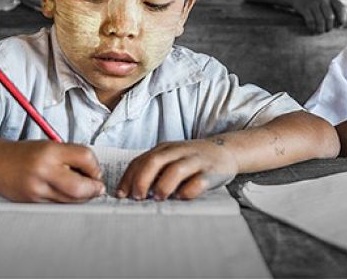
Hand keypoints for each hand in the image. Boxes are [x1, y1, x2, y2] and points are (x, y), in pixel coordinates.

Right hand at [0, 140, 104, 202]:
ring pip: (71, 200)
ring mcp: (37, 189)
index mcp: (50, 151)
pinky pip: (58, 205)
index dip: (95, 166)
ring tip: (83, 190)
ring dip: (83, 197)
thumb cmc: (24, 154)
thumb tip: (94, 172)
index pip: (85, 157)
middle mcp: (43, 170)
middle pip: (81, 187)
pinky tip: (66, 193)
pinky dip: (67, 201)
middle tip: (97, 187)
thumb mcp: (49, 146)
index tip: (96, 170)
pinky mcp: (33, 202)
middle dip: (94, 189)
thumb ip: (71, 156)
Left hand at [115, 139, 238, 200]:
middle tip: (136, 197)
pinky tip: (181, 198)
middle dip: (141, 180)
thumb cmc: (192, 160)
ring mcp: (195, 161)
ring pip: (175, 169)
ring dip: (163, 185)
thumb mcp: (171, 159)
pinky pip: (198, 181)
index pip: (141, 160)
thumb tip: (132, 192)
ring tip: (157, 198)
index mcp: (164, 149)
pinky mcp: (211, 172)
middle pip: (154, 162)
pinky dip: (188, 191)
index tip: (121, 194)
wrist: (225, 150)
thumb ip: (155, 170)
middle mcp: (178, 152)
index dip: (128, 178)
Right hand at [292, 0, 346, 33]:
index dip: (342, 18)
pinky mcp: (305, 8)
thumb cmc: (316, 4)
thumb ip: (334, 12)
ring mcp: (313, 3)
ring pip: (320, 20)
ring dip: (321, 29)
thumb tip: (340, 26)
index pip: (340, 8)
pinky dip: (312, 27)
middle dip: (329, 27)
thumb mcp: (326, 3)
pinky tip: (313, 29)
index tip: (340, 25)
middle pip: (330, 17)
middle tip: (327, 30)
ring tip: (320, 31)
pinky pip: (311, 21)